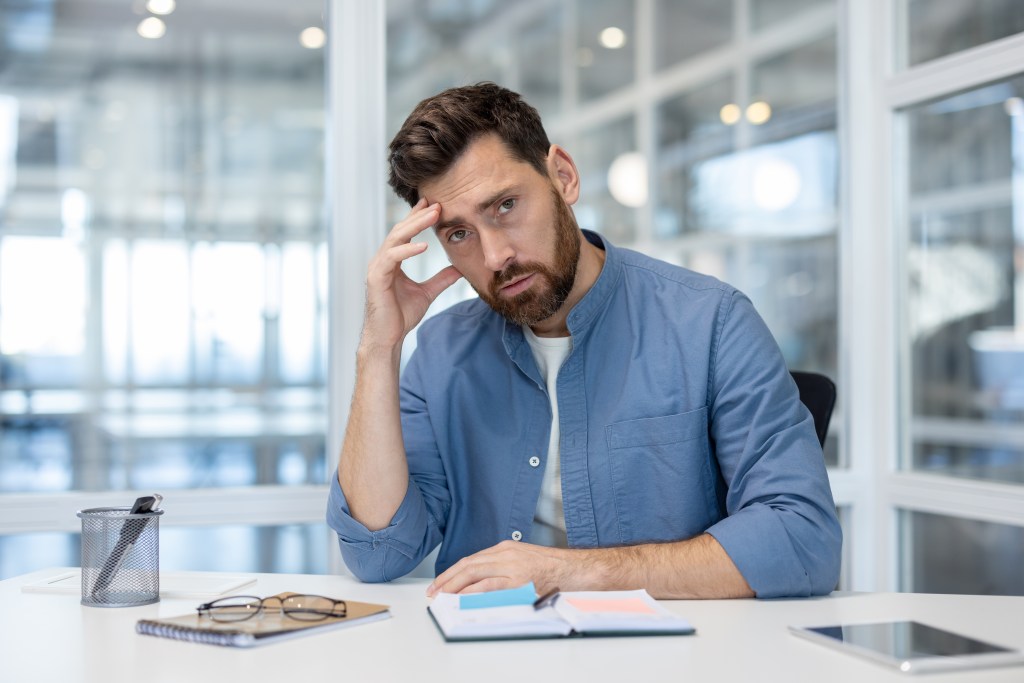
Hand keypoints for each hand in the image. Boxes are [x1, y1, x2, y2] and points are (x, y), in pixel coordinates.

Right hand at [361, 198, 461, 350]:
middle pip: (400, 230)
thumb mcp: (427, 293)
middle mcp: (382, 260)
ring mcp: (377, 267)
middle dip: (418, 216)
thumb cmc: (401, 316)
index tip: (434, 204)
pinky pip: (391, 258)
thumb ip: (441, 279)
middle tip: (437, 203)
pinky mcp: (376, 278)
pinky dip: (407, 250)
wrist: (388, 338)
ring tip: (432, 215)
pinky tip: (423, 246)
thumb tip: (459, 269)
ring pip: (395, 238)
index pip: (405, 233)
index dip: (418, 218)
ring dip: (415, 225)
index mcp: (392, 261)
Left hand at [425, 541, 578, 596]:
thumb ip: (503, 566)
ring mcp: (511, 566)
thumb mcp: (522, 559)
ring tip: (442, 596)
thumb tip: (480, 583)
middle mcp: (505, 553)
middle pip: (468, 564)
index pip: (471, 559)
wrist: (573, 569)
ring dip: (454, 586)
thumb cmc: (550, 568)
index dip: (453, 572)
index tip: (440, 582)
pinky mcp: (518, 579)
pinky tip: (462, 597)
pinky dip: (473, 591)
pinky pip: (490, 585)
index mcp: (505, 548)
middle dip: (447, 579)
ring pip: (474, 573)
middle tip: (433, 591)